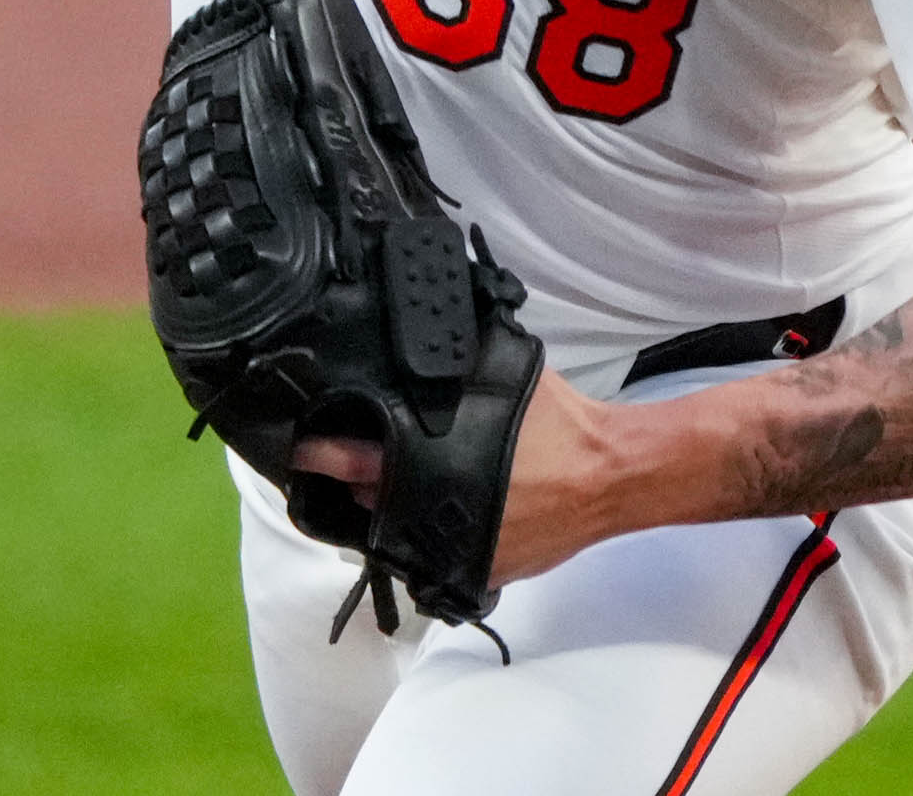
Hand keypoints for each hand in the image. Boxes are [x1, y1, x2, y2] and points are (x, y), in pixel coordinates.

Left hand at [290, 366, 632, 587]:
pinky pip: (436, 555)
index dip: (320, 455)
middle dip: (354, 484)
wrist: (606, 476)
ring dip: (389, 513)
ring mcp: (450, 552)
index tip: (305, 447)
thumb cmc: (553, 422)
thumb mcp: (496, 375)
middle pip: (366, 504)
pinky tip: (438, 514)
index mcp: (424, 466)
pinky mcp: (476, 572)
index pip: (350, 463)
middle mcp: (427, 516)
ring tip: (389, 490)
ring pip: (398, 536)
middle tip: (350, 460)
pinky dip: (430, 535)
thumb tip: (425, 340)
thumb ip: (451, 370)